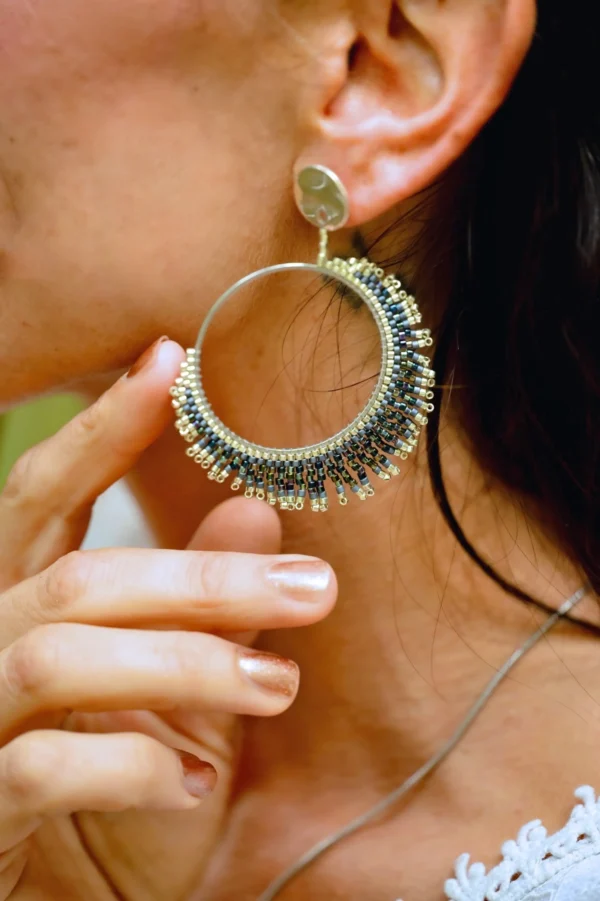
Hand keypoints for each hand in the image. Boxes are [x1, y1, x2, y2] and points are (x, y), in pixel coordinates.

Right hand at [0, 339, 336, 898]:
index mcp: (22, 600)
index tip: (171, 359)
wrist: (62, 899)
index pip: (45, 494)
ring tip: (277, 686)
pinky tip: (192, 782)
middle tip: (314, 587)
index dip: (103, 428)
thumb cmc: (116, 787)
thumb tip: (258, 514)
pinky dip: (130, 767)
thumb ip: (206, 610)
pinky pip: (41, 769)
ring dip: (183, 664)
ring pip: (59, 657)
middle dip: (201, 578)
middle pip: (80, 579)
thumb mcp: (174, 694)